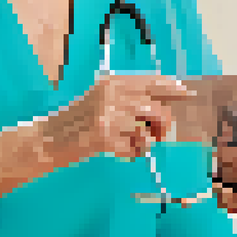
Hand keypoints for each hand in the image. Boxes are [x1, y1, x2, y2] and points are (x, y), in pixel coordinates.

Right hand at [38, 75, 195, 165]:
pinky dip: (131, 153)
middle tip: (160, 135)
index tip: (186, 92)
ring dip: (148, 141)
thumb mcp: (102, 99)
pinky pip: (133, 149)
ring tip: (137, 144)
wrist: (50, 138)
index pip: (150, 82)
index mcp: (112, 83)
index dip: (171, 88)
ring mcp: (108, 117)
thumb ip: (129, 98)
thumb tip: (164, 104)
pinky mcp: (104, 138)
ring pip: (148, 131)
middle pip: (156, 109)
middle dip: (163, 125)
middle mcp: (111, 96)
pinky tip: (119, 151)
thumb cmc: (79, 120)